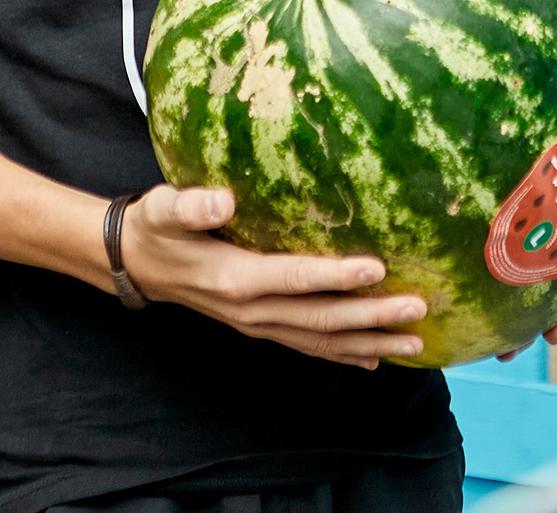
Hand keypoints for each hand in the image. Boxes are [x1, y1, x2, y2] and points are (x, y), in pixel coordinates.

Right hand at [116, 186, 426, 368]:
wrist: (137, 265)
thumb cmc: (157, 228)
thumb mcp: (163, 209)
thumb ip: (190, 206)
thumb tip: (221, 200)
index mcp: (235, 278)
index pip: (294, 278)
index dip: (336, 275)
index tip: (379, 268)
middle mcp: (251, 310)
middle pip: (320, 318)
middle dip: (371, 316)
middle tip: (418, 308)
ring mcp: (258, 324)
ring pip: (321, 339)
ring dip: (369, 341)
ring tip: (415, 340)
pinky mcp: (261, 326)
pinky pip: (308, 345)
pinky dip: (344, 353)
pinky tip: (376, 356)